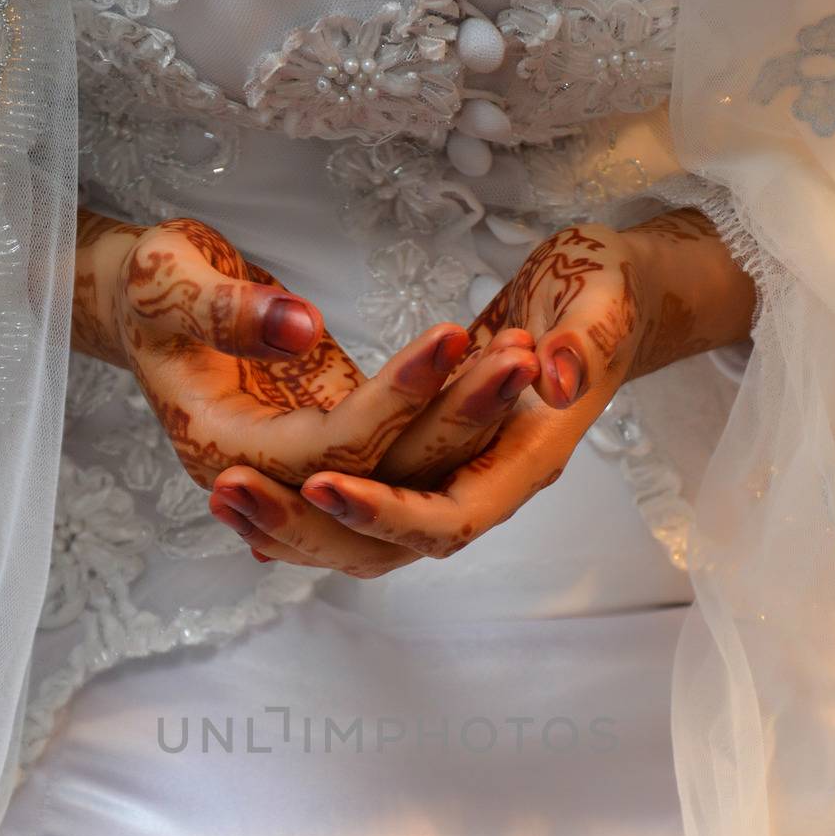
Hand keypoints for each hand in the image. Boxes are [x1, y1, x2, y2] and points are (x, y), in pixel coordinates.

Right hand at [73, 209, 502, 491]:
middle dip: (456, 421)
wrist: (143, 305)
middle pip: (383, 477)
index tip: (451, 335)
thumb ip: (227, 307)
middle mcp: (276, 479)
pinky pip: (406, 453)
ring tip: (525, 355)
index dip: (394, 398)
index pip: (331, 445)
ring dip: (469, 423)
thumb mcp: (168, 277)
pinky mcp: (339, 446)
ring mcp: (310, 470)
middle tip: (521, 355)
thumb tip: (299, 327)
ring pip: (405, 477)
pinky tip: (504, 368)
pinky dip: (455, 418)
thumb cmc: (150, 285)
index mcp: (228, 450)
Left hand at [207, 210, 755, 574]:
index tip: (319, 483)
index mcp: (529, 458)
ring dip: (297, 524)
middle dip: (314, 526)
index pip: (451, 516)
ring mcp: (461, 477)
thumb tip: (559, 377)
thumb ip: (585, 343)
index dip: (385, 510)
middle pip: (396, 546)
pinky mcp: (434, 461)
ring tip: (221, 495)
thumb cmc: (609, 290)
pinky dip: (312, 514)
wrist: (614, 298)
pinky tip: (255, 509)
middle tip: (232, 492)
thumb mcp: (604, 300)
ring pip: (373, 537)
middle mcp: (490, 482)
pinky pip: (368, 508)